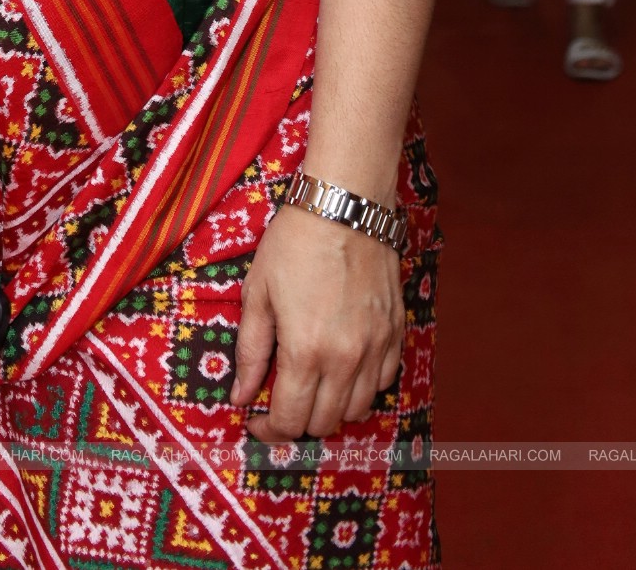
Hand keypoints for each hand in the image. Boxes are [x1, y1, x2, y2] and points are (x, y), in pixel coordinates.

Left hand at [230, 206, 402, 442]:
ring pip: (357, 409)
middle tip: (281, 401)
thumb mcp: (258, 293)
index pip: (290, 420)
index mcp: (305, 351)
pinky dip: (363, 387)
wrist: (345, 205)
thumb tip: (241, 396)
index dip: (269, 430)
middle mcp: (345, 359)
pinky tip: (344, 368)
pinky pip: (383, 382)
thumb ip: (250, 351)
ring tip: (313, 386)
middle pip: (325, 423)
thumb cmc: (294, 243)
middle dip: (298, 421)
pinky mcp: (395, 332)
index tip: (256, 421)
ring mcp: (375, 348)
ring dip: (332, 409)